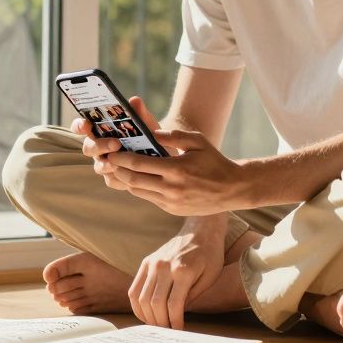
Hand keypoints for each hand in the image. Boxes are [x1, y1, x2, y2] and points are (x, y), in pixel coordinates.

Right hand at [73, 96, 161, 191]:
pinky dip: (120, 177)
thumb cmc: (148, 134)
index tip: (85, 124)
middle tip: (116, 143)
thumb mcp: (146, 122)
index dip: (80, 126)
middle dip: (100, 145)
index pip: (82, 127)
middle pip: (88, 147)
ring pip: (98, 166)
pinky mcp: (112, 178)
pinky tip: (131, 175)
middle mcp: (98, 147)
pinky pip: (111, 180)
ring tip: (122, 162)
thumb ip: (139, 113)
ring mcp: (103, 163)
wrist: (163, 154)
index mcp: (99, 130)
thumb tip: (135, 101)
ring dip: (108, 164)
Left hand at [107, 130, 248, 215]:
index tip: (111, 151)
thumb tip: (149, 132)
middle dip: (117, 169)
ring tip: (119, 168)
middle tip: (109, 159)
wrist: (233, 189)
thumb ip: (172, 135)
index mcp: (177, 170)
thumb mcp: (197, 141)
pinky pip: (148, 198)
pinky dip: (139, 188)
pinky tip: (136, 177)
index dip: (120, 158)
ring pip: (137, 191)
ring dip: (125, 180)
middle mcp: (171, 189)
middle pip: (132, 180)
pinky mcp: (172, 210)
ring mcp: (171, 203)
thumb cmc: (214, 160)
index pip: (139, 164)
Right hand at [129, 218, 226, 328]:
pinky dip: (137, 305)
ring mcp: (152, 263)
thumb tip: (176, 316)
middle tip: (167, 332)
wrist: (200, 231)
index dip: (175, 322)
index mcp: (183, 270)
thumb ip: (192, 297)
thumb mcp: (210, 278)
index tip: (178, 331)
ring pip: (141, 298)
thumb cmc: (210, 255)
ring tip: (157, 325)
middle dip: (161, 323)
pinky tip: (146, 314)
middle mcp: (164, 266)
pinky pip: (134, 289)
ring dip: (148, 316)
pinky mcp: (146, 262)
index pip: (173, 305)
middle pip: (155, 304)